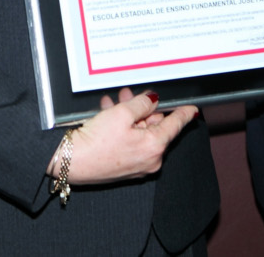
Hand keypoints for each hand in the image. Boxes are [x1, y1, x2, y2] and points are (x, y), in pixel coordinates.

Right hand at [49, 88, 197, 184]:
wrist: (71, 162)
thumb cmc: (96, 142)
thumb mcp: (121, 113)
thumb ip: (142, 104)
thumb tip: (152, 101)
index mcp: (154, 147)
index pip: (175, 126)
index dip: (184, 114)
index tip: (192, 109)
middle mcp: (150, 160)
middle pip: (154, 128)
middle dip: (144, 110)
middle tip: (132, 95)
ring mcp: (137, 165)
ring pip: (139, 134)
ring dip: (129, 116)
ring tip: (115, 102)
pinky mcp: (123, 167)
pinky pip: (129, 143)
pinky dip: (122, 128)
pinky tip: (108, 114)